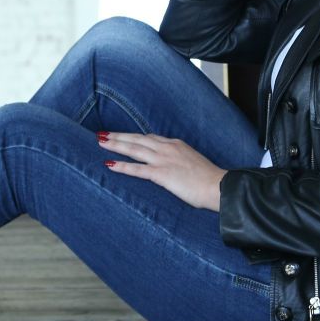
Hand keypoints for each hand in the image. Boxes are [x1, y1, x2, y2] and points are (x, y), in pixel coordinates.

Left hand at [97, 131, 226, 211]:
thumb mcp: (193, 162)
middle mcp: (167, 148)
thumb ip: (180, 161)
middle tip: (102, 134)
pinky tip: (110, 164)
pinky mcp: (161, 174)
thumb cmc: (209, 179)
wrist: (218, 186)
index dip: (134, 136)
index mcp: (176, 144)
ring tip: (101, 142)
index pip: (150, 137)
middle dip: (119, 136)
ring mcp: (163, 160)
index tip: (123, 135)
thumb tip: (173, 167)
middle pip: (137, 139)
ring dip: (116, 145)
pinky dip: (122, 166)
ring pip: (134, 149)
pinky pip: (137, 169)